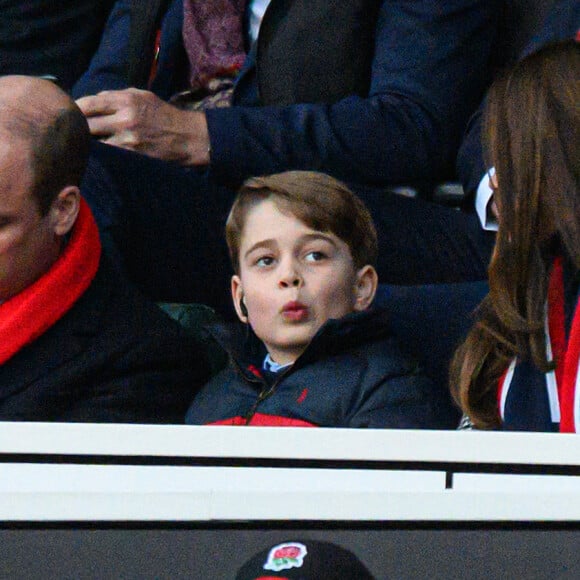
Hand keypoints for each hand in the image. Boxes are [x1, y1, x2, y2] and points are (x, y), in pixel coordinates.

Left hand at [76, 88, 209, 164]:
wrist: (187, 137)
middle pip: (87, 124)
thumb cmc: (164, 115)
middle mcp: (125, 119)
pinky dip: (101, 155)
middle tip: (69, 131)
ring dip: (86, 144)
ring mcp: (128, 140)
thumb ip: (116, 96)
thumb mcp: (143, 96)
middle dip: (76, 127)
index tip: (67, 113)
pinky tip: (97, 156)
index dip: (74, 108)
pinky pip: (109, 156)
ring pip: (95, 143)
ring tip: (80, 145)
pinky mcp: (133, 157)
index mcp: (126, 100)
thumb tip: (93, 101)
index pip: (88, 103)